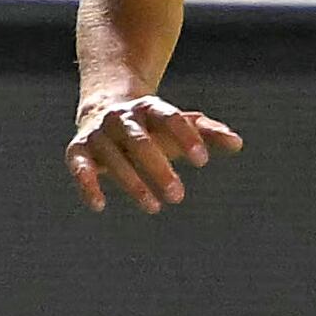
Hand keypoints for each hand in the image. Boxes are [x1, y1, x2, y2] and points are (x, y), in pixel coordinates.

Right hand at [67, 93, 243, 213]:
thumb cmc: (153, 126)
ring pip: (114, 157)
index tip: (203, 161)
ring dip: (132, 183)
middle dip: (158, 168)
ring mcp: (98, 133)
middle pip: (140, 141)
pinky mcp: (77, 150)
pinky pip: (80, 167)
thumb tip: (238, 143)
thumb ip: (207, 133)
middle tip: (178, 196)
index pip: (169, 118)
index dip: (185, 137)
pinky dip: (86, 184)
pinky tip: (99, 205)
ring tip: (154, 207)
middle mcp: (121, 118)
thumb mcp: (180, 124)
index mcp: (149, 108)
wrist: (105, 110)